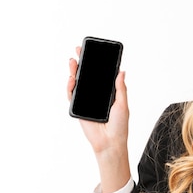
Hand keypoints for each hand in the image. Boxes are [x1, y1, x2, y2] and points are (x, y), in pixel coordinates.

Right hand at [67, 47, 130, 192]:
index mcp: (108, 93)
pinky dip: (70, 86)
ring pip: (78, 84)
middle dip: (82, 63)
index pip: (100, 75)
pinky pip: (72, 96)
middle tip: (79, 50)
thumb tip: (121, 71)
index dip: (96, 64)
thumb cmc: (119, 126)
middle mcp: (96, 96)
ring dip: (74, 72)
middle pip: (87, 76)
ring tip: (73, 61)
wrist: (110, 142)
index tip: (93, 52)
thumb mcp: (122, 103)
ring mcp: (86, 102)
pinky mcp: (78, 109)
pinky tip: (72, 79)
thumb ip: (120, 88)